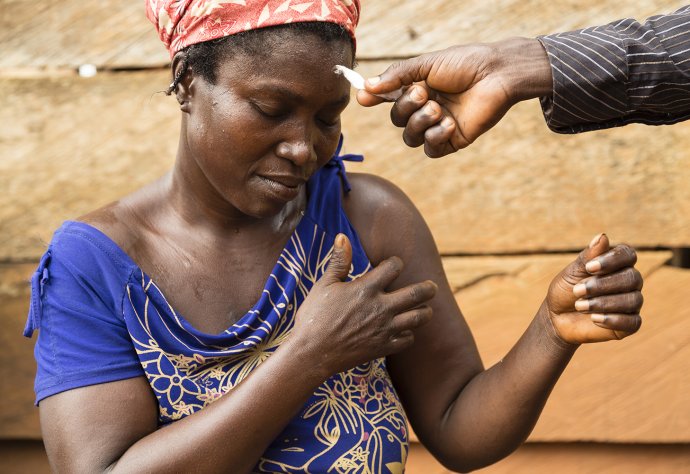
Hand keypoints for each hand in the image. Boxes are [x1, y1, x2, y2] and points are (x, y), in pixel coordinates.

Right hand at [292, 234, 437, 374]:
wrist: (311, 353)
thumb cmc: (315, 317)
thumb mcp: (324, 285)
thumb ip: (339, 261)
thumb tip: (342, 236)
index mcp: (366, 288)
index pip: (394, 267)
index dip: (396, 263)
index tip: (393, 265)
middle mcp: (380, 307)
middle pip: (416, 294)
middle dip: (428, 288)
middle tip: (432, 287)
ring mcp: (384, 329)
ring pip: (418, 318)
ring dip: (425, 311)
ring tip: (426, 308)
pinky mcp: (383, 347)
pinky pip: (407, 339)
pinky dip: (409, 334)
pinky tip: (404, 330)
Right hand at [356, 37, 551, 157]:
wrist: (497, 75)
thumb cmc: (466, 64)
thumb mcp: (427, 65)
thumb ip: (397, 76)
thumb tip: (366, 87)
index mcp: (418, 88)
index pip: (389, 98)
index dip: (375, 99)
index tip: (364, 98)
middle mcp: (426, 108)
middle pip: (397, 120)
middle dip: (406, 107)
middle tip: (423, 94)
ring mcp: (438, 126)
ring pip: (410, 138)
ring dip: (420, 122)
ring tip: (439, 109)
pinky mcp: (452, 141)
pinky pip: (430, 149)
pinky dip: (435, 137)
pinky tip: (449, 123)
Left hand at [545, 234, 642, 343]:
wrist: (557, 318)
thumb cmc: (566, 290)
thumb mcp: (572, 273)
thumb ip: (588, 257)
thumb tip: (602, 236)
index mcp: (617, 263)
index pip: (628, 254)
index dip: (612, 260)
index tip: (589, 268)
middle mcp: (629, 281)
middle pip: (632, 278)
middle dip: (602, 285)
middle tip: (577, 291)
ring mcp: (631, 302)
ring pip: (633, 300)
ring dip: (604, 303)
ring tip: (580, 306)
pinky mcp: (630, 323)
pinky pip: (633, 322)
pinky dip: (613, 320)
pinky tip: (594, 318)